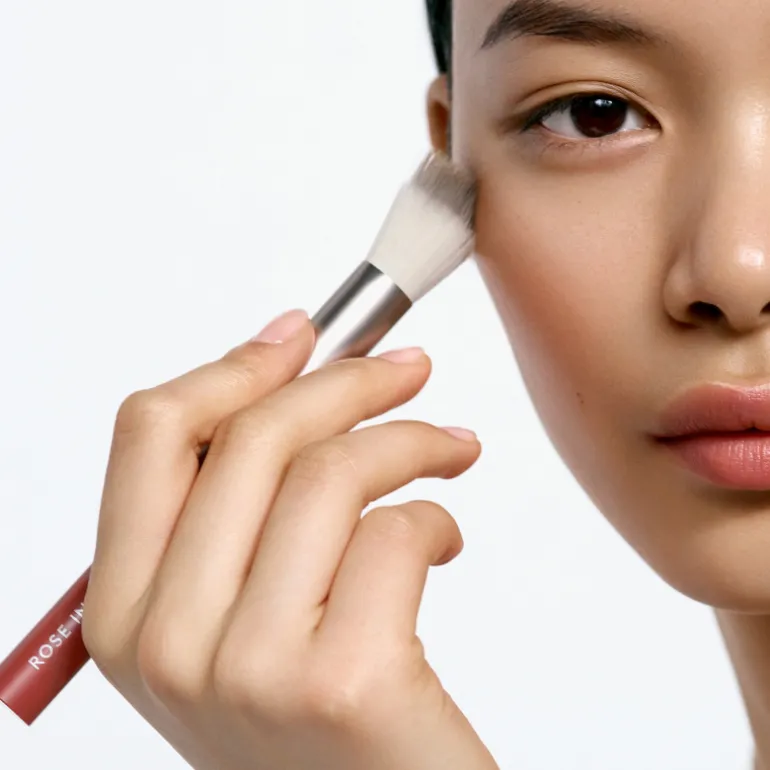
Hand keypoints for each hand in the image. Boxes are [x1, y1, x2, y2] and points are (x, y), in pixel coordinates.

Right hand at [82, 309, 497, 769]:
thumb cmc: (316, 723)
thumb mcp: (240, 618)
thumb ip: (236, 511)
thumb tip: (280, 369)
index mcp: (125, 615)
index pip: (151, 435)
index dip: (235, 367)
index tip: (302, 336)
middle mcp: (168, 642)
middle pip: (252, 437)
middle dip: (348, 380)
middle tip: (409, 368)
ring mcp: (249, 667)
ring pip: (330, 472)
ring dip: (410, 440)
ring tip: (451, 449)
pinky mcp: (344, 682)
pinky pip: (395, 533)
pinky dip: (438, 517)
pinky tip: (446, 540)